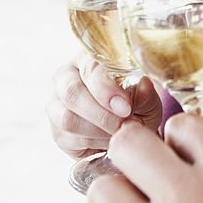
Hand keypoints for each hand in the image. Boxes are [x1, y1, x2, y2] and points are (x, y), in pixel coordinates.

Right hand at [46, 53, 162, 158]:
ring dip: (98, 130)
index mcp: (88, 59)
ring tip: (120, 132)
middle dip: (100, 112)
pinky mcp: (56, 131)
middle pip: (71, 92)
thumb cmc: (137, 106)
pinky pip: (69, 139)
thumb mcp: (147, 99)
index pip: (90, 67)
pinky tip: (109, 140)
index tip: (125, 107)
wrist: (127, 131)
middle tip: (123, 124)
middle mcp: (65, 77)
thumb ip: (145, 94)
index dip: (106, 88)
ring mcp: (56, 104)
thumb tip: (144, 85)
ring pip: (67, 118)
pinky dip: (93, 143)